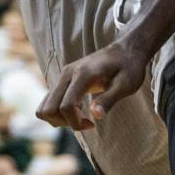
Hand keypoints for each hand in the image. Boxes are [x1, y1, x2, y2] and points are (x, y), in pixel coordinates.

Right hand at [37, 40, 152, 131]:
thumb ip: (109, 99)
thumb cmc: (129, 67)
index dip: (75, 123)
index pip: (66, 106)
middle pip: (49, 109)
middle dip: (65, 123)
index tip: (92, 124)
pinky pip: (49, 102)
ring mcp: (63, 76)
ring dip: (59, 119)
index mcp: (83, 74)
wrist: (125, 50)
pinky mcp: (63, 80)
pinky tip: (77, 112)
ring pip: (44, 107)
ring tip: (80, 118)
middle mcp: (67, 74)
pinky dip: (57, 113)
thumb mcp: (127, 85)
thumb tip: (95, 116)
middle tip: (86, 122)